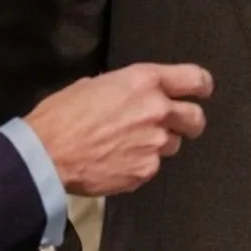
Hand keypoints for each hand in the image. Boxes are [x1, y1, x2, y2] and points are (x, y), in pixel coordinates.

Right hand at [25, 63, 212, 196]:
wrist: (47, 154)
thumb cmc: (62, 114)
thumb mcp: (95, 84)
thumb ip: (125, 89)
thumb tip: (132, 96)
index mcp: (145, 82)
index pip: (194, 79)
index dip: (202, 86)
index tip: (202, 92)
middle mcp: (157, 111)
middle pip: (195, 118)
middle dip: (190, 122)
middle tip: (178, 125)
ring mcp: (154, 143)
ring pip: (173, 145)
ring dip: (159, 144)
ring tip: (129, 145)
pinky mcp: (146, 170)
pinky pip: (152, 166)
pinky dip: (140, 164)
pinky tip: (117, 161)